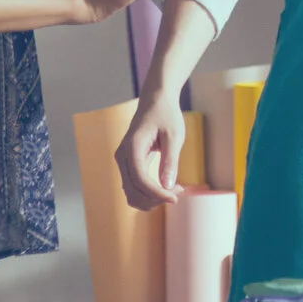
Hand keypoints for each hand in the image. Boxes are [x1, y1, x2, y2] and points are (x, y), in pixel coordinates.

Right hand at [115, 93, 184, 209]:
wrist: (155, 101)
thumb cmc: (166, 115)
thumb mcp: (174, 136)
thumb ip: (170, 160)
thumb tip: (168, 186)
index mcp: (132, 146)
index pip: (140, 180)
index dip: (157, 193)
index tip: (176, 197)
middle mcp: (122, 156)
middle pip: (133, 191)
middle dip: (156, 199)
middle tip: (179, 191)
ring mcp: (123, 162)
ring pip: (131, 194)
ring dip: (152, 200)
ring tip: (174, 190)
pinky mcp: (128, 165)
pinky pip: (134, 189)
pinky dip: (148, 195)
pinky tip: (166, 188)